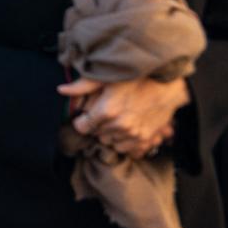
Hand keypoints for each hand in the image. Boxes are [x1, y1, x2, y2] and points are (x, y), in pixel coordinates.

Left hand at [58, 76, 189, 157]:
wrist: (167, 86)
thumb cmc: (136, 78)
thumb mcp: (107, 78)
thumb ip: (82, 85)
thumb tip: (61, 90)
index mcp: (106, 111)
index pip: (82, 126)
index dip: (82, 120)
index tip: (86, 115)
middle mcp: (119, 126)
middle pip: (96, 135)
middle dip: (96, 126)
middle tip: (103, 114)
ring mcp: (133, 134)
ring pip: (110, 143)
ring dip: (110, 135)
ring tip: (115, 121)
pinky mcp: (146, 139)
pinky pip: (127, 149)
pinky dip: (124, 142)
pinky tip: (126, 130)